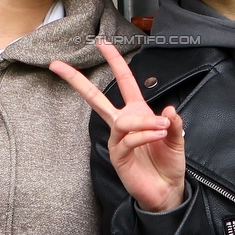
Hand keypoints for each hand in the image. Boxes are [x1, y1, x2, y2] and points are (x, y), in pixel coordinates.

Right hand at [50, 41, 185, 212]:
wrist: (167, 191)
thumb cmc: (168, 163)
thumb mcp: (177, 138)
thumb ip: (174, 123)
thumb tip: (167, 109)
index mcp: (136, 113)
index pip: (124, 82)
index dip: (115, 62)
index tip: (102, 44)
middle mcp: (122, 123)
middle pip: (95, 99)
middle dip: (77, 81)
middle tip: (58, 65)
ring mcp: (117, 140)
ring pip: (123, 121)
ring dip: (144, 122)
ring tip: (163, 128)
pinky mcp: (118, 156)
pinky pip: (128, 140)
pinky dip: (144, 135)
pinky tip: (158, 136)